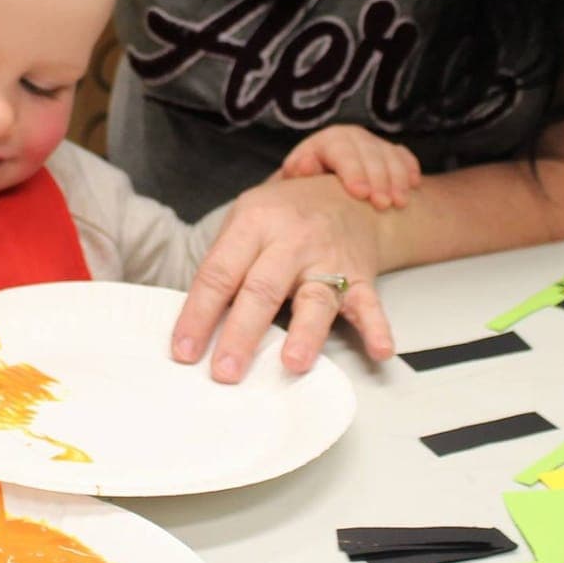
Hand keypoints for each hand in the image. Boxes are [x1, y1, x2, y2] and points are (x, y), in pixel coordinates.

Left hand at [173, 175, 394, 382]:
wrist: (346, 191)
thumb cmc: (285, 213)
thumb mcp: (245, 220)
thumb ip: (224, 264)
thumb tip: (196, 322)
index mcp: (255, 223)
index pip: (219, 273)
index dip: (198, 313)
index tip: (184, 350)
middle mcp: (292, 240)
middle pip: (262, 289)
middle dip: (241, 333)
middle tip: (225, 371)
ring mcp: (328, 259)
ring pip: (316, 298)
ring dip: (305, 333)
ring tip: (292, 362)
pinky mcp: (360, 275)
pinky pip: (369, 303)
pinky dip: (377, 328)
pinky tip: (379, 350)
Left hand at [281, 124, 420, 209]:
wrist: (316, 188)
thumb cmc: (302, 191)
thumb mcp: (292, 184)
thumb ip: (294, 176)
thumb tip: (303, 166)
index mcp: (324, 143)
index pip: (340, 150)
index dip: (352, 171)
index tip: (360, 194)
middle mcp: (349, 138)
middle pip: (369, 152)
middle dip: (379, 178)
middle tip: (383, 204)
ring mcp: (371, 145)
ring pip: (389, 155)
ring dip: (397, 178)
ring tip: (399, 203)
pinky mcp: (388, 153)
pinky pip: (403, 156)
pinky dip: (410, 169)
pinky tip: (414, 185)